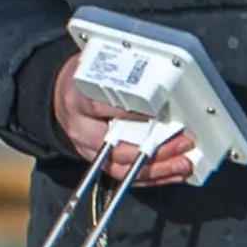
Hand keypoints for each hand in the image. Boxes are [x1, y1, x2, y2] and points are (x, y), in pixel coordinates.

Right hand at [54, 73, 197, 186]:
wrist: (63, 102)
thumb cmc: (83, 84)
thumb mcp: (94, 68)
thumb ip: (120, 72)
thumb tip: (155, 70)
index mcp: (78, 101)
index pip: (99, 108)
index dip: (127, 113)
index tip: (154, 113)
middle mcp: (82, 130)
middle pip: (117, 147)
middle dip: (153, 150)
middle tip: (181, 142)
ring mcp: (90, 151)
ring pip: (123, 168)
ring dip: (157, 169)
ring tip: (183, 163)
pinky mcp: (101, 163)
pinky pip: (127, 177)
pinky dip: (153, 177)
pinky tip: (173, 173)